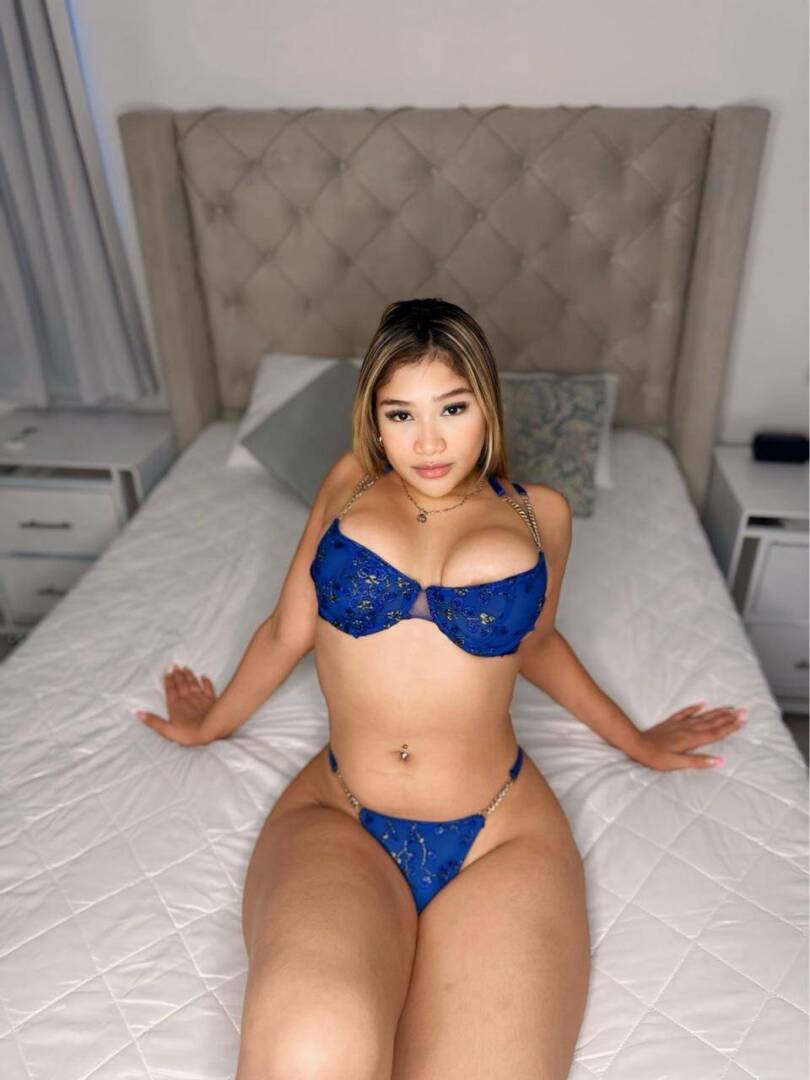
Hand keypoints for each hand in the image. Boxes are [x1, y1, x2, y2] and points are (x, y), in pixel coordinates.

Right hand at [134, 663, 217, 745]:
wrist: (211, 729)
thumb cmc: (189, 732)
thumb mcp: (167, 731)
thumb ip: (153, 721)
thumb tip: (137, 712)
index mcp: (175, 706)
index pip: (171, 691)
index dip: (169, 681)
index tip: (167, 672)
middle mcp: (187, 699)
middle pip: (181, 685)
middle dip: (178, 675)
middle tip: (175, 665)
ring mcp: (200, 698)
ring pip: (193, 684)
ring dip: (189, 675)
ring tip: (185, 668)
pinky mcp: (211, 700)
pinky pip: (208, 688)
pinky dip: (206, 681)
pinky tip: (204, 676)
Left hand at [628, 701, 746, 770]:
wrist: (636, 744)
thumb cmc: (656, 757)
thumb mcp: (677, 763)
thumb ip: (698, 761)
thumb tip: (719, 761)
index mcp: (691, 740)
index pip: (715, 733)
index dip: (730, 727)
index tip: (742, 721)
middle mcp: (688, 730)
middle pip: (712, 722)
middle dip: (728, 717)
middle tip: (743, 711)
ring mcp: (679, 725)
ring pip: (702, 717)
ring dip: (716, 712)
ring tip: (729, 708)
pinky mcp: (670, 723)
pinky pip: (685, 713)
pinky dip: (694, 708)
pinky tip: (702, 703)